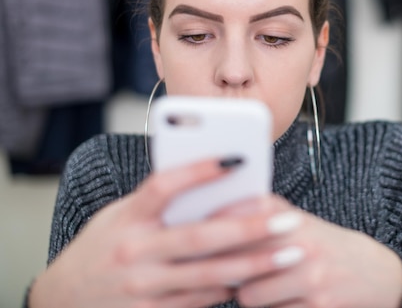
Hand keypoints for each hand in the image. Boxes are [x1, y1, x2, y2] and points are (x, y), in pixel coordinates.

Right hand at [28, 160, 296, 307]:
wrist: (62, 300)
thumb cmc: (101, 248)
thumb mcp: (119, 216)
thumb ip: (158, 204)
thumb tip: (213, 184)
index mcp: (126, 218)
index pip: (164, 186)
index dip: (199, 170)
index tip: (236, 158)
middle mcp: (133, 252)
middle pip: (200, 236)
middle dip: (250, 228)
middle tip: (288, 219)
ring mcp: (141, 288)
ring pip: (209, 275)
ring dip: (254, 264)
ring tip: (290, 253)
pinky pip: (200, 302)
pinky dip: (230, 289)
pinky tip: (258, 278)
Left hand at [222, 197, 401, 307]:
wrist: (378, 274)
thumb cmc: (329, 247)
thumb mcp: (301, 222)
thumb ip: (264, 215)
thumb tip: (215, 213)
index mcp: (295, 218)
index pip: (243, 216)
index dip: (214, 225)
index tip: (193, 231)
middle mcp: (303, 243)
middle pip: (238, 259)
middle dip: (224, 267)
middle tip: (219, 269)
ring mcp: (310, 276)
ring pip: (249, 295)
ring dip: (248, 296)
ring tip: (261, 288)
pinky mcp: (317, 306)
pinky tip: (282, 300)